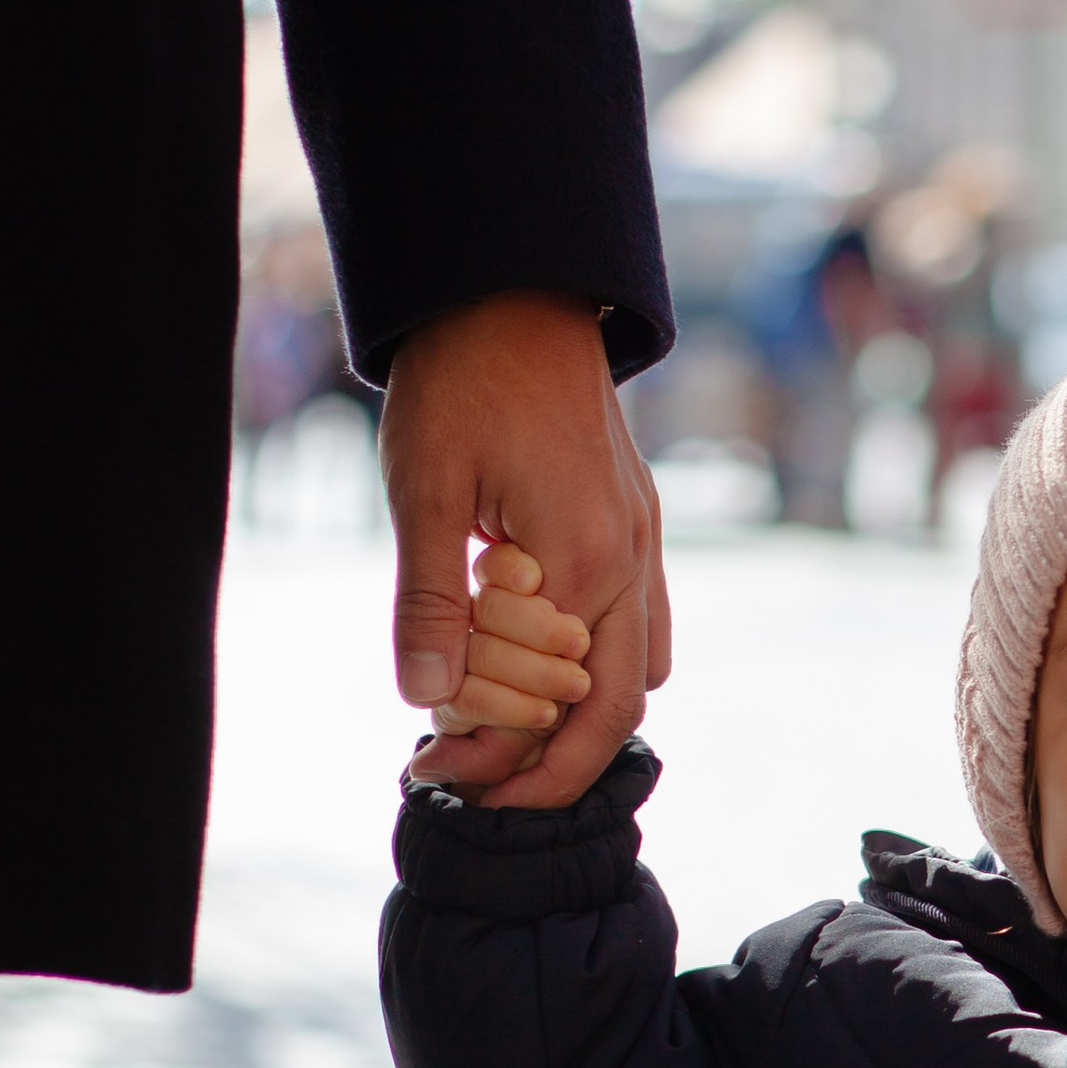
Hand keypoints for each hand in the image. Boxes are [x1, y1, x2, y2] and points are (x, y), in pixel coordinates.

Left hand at [380, 292, 671, 810]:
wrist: (511, 285)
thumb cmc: (461, 380)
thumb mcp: (424, 490)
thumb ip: (429, 602)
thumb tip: (428, 703)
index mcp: (585, 563)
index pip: (565, 711)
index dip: (507, 764)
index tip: (436, 777)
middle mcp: (631, 562)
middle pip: (616, 709)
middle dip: (549, 762)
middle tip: (471, 782)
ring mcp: (642, 540)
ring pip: (632, 668)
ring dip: (572, 714)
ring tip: (495, 725)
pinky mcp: (634, 518)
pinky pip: (633, 620)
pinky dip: (588, 661)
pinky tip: (528, 659)